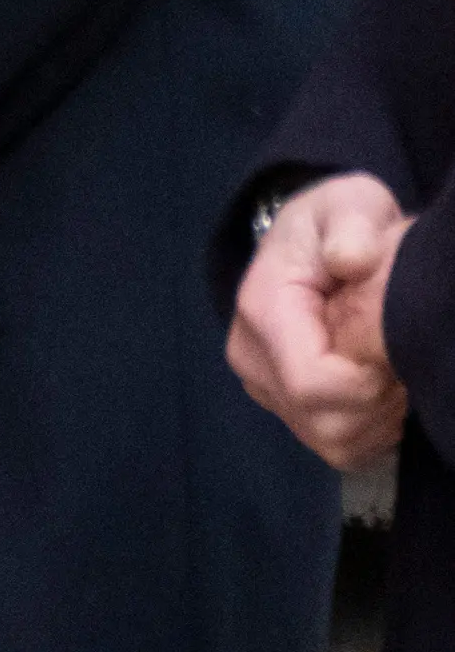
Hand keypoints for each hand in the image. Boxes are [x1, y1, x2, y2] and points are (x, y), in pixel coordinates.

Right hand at [228, 173, 411, 469]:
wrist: (314, 238)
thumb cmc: (337, 219)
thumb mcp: (351, 202)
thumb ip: (353, 226)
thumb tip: (348, 260)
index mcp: (262, 309)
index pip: (311, 384)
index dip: (367, 384)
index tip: (395, 350)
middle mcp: (251, 354)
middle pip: (323, 422)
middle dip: (378, 402)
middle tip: (400, 357)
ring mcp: (263, 385)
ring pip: (333, 443)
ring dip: (379, 418)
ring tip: (391, 368)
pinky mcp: (282, 406)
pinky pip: (337, 448)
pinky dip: (371, 430)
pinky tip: (379, 389)